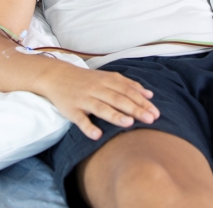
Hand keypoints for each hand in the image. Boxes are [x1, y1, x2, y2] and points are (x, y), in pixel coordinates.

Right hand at [40, 64, 159, 139]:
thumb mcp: (107, 77)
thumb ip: (128, 85)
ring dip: (115, 115)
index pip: (128, 91)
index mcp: (107, 81)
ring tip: (128, 124)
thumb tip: (149, 95)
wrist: (56, 75)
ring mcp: (84, 99)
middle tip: (150, 119)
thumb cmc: (86, 79)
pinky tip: (97, 135)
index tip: (156, 113)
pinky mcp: (71, 110)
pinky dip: (88, 127)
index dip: (142, 102)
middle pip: (118, 99)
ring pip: (101, 107)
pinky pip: (80, 119)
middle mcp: (97, 89)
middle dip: (135, 109)